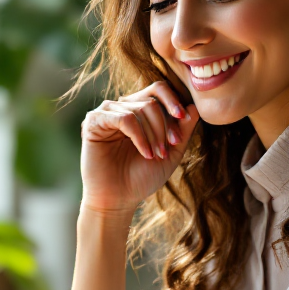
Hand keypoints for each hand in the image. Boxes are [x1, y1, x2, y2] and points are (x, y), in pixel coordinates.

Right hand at [80, 81, 198, 215]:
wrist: (119, 199)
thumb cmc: (142, 178)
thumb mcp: (171, 153)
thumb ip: (183, 130)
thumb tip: (194, 107)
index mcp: (138, 111)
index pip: (158, 90)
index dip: (174, 102)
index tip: (184, 119)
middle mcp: (122, 107)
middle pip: (152, 101)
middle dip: (165, 125)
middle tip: (169, 148)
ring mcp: (107, 113)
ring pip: (140, 109)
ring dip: (154, 134)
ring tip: (155, 156)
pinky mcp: (94, 121)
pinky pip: (125, 118)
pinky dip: (139, 136)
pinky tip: (145, 153)